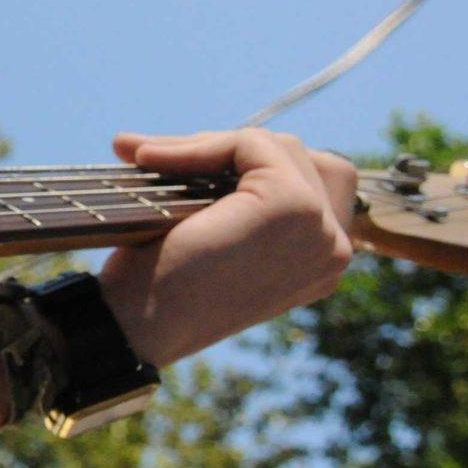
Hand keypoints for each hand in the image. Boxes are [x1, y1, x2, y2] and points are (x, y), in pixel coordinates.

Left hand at [97, 127, 358, 365]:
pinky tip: (151, 159)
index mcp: (320, 263)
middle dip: (229, 150)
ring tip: (148, 159)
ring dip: (209, 144)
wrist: (133, 326)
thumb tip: (154, 142)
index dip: (241, 168)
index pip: (309, 185)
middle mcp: (335, 251)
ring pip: (279, 147)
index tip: (169, 165)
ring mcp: (323, 229)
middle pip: (302, 159)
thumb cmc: (153, 291)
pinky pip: (253, 144)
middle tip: (157, 158)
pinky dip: (201, 144)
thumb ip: (222, 199)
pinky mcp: (294, 206)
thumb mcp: (207, 238)